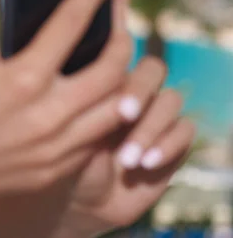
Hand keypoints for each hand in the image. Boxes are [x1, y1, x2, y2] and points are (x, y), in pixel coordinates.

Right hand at [0, 0, 136, 203]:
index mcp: (23, 79)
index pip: (71, 24)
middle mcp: (48, 115)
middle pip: (113, 68)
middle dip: (123, 33)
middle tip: (120, 16)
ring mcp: (57, 148)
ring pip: (118, 107)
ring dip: (123, 78)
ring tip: (116, 55)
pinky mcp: (58, 170)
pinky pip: (100, 137)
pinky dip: (106, 113)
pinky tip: (97, 96)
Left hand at [57, 58, 195, 236]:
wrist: (83, 198)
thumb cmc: (65, 158)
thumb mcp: (66, 132)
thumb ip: (81, 105)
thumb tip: (85, 79)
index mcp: (105, 79)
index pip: (124, 53)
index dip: (120, 71)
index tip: (106, 96)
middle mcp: (133, 91)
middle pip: (153, 70)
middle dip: (141, 91)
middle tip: (123, 115)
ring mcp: (155, 113)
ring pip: (170, 100)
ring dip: (151, 127)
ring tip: (126, 159)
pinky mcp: (174, 139)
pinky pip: (185, 129)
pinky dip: (168, 145)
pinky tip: (145, 164)